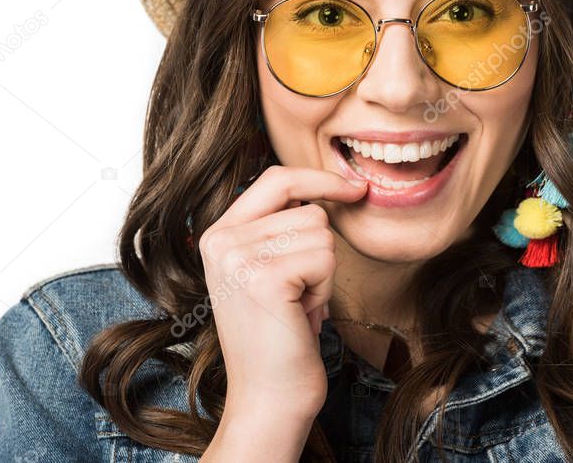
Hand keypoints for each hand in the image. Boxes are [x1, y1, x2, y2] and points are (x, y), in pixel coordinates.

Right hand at [198, 165, 367, 421]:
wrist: (270, 395)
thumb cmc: (281, 335)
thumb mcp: (268, 269)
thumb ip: (280, 226)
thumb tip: (333, 186)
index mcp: (218, 234)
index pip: (276, 178)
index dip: (319, 178)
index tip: (354, 187)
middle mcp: (221, 240)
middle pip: (309, 209)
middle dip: (319, 251)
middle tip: (300, 292)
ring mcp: (239, 257)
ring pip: (321, 233)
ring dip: (323, 273)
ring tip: (298, 305)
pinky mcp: (264, 278)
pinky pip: (325, 258)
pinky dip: (325, 289)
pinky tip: (303, 315)